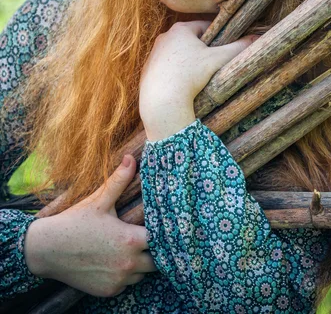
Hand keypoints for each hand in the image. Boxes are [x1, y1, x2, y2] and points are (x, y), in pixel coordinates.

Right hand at [24, 155, 156, 297]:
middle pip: (157, 261)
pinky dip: (125, 276)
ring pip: (142, 275)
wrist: (47, 249)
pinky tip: (115, 261)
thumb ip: (119, 180)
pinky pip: (126, 285)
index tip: (161, 226)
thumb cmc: (75, 222)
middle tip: (147, 238)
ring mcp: (119, 280)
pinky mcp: (108, 291)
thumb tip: (131, 158)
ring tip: (130, 248)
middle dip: (155, 251)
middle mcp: (128, 263)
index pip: (161, 239)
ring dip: (140, 263)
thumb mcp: (99, 200)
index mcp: (130, 240)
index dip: (164, 232)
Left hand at [139, 20, 257, 120]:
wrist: (162, 100)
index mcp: (180, 29)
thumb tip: (257, 38)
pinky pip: (168, 68)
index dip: (218, 36)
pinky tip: (184, 84)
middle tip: (215, 63)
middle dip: (203, 50)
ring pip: (178, 54)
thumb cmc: (190, 75)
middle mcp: (164, 37)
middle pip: (190, 40)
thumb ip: (238, 48)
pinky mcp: (148, 70)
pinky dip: (177, 73)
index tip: (225, 47)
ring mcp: (154, 54)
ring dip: (189, 61)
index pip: (204, 26)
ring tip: (201, 75)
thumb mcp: (218, 60)